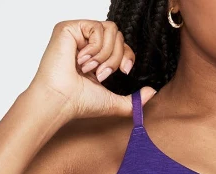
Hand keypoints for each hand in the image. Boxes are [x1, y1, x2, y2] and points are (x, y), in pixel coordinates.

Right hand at [28, 19, 156, 120]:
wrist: (63, 101)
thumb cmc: (81, 103)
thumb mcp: (115, 103)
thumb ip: (135, 100)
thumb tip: (152, 91)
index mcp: (97, 57)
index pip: (121, 44)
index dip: (127, 55)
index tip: (124, 72)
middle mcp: (87, 44)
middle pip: (118, 35)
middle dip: (114, 58)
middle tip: (101, 74)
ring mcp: (78, 34)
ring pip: (110, 30)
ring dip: (105, 54)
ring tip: (90, 69)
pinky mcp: (69, 28)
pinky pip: (97, 28)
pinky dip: (95, 48)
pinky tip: (81, 60)